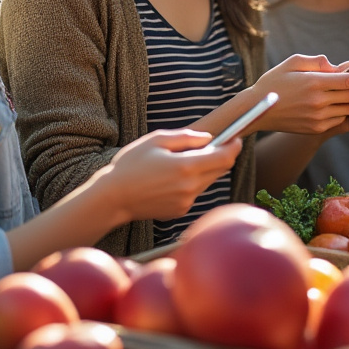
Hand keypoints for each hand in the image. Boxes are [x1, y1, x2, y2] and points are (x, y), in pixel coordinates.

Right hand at [99, 129, 240, 221]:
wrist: (113, 198)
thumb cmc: (130, 165)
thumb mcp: (155, 140)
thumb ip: (186, 137)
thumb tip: (208, 139)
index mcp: (185, 167)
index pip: (224, 157)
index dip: (234, 146)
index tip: (236, 138)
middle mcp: (190, 187)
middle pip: (220, 170)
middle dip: (221, 156)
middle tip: (214, 145)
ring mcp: (186, 201)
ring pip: (208, 181)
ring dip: (205, 170)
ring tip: (184, 161)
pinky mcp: (180, 211)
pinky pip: (195, 192)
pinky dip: (192, 182)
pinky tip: (172, 178)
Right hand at [251, 54, 348, 135]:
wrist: (258, 110)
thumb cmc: (275, 82)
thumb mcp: (292, 63)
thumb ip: (316, 61)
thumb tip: (336, 65)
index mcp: (314, 83)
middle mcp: (318, 102)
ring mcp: (318, 117)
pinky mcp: (317, 128)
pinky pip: (340, 119)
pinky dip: (344, 111)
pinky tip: (339, 103)